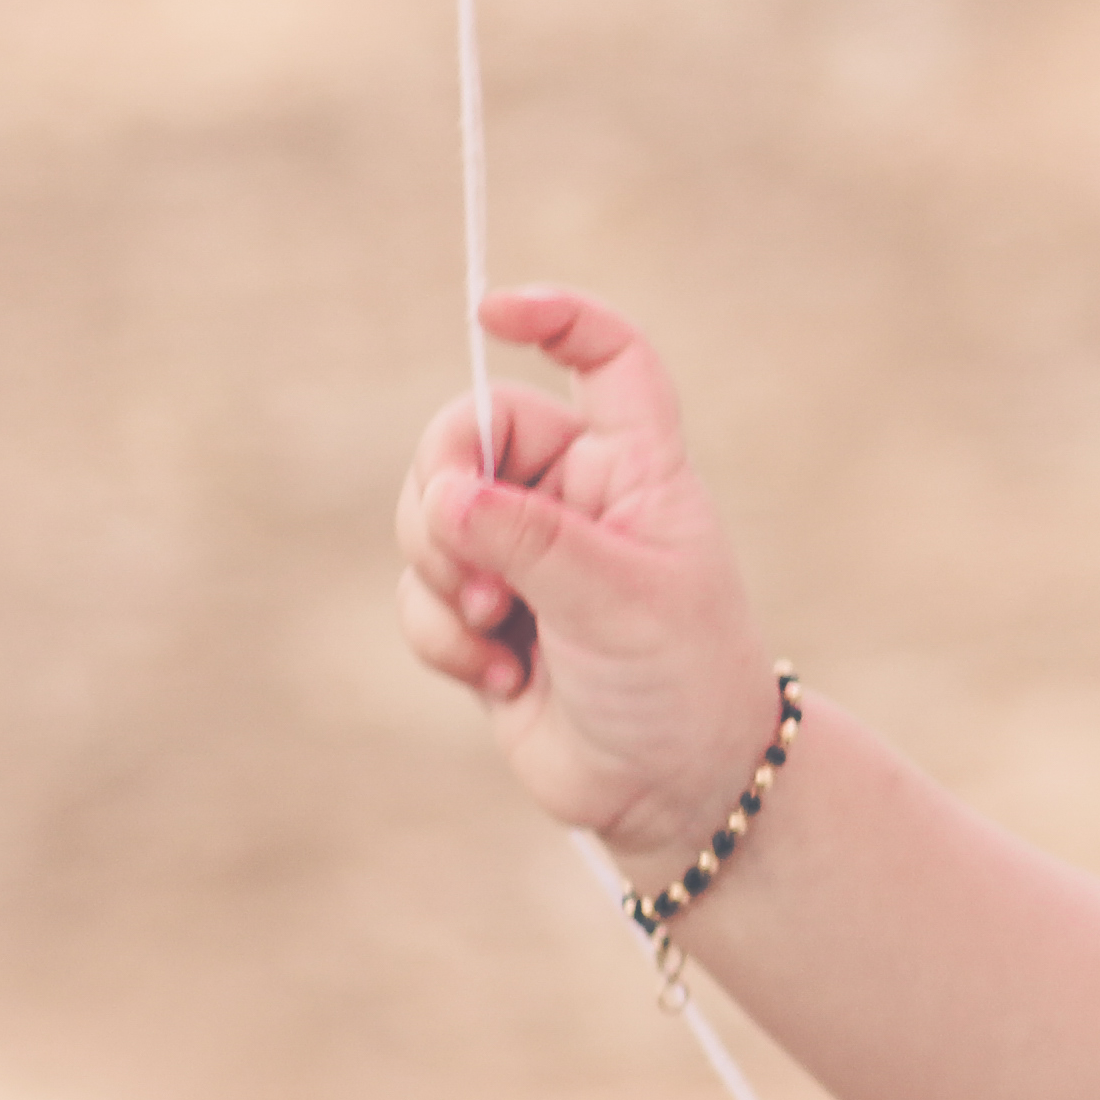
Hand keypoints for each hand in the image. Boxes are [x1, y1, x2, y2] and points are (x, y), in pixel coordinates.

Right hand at [390, 285, 780, 874]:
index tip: (490, 310)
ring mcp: (524, 554)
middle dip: (447, 492)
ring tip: (503, 633)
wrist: (674, 789)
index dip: (557, 319)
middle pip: (469, 434)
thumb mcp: (619, 603)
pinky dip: (442, 635)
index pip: (608, 361)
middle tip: (482, 566)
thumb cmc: (679, 684)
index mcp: (635, 469)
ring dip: (445, 577)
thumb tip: (446, 494)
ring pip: (428, 516)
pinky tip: (501, 681)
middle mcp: (575, 498)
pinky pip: (420, 592)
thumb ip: (532, 540)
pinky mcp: (484, 614)